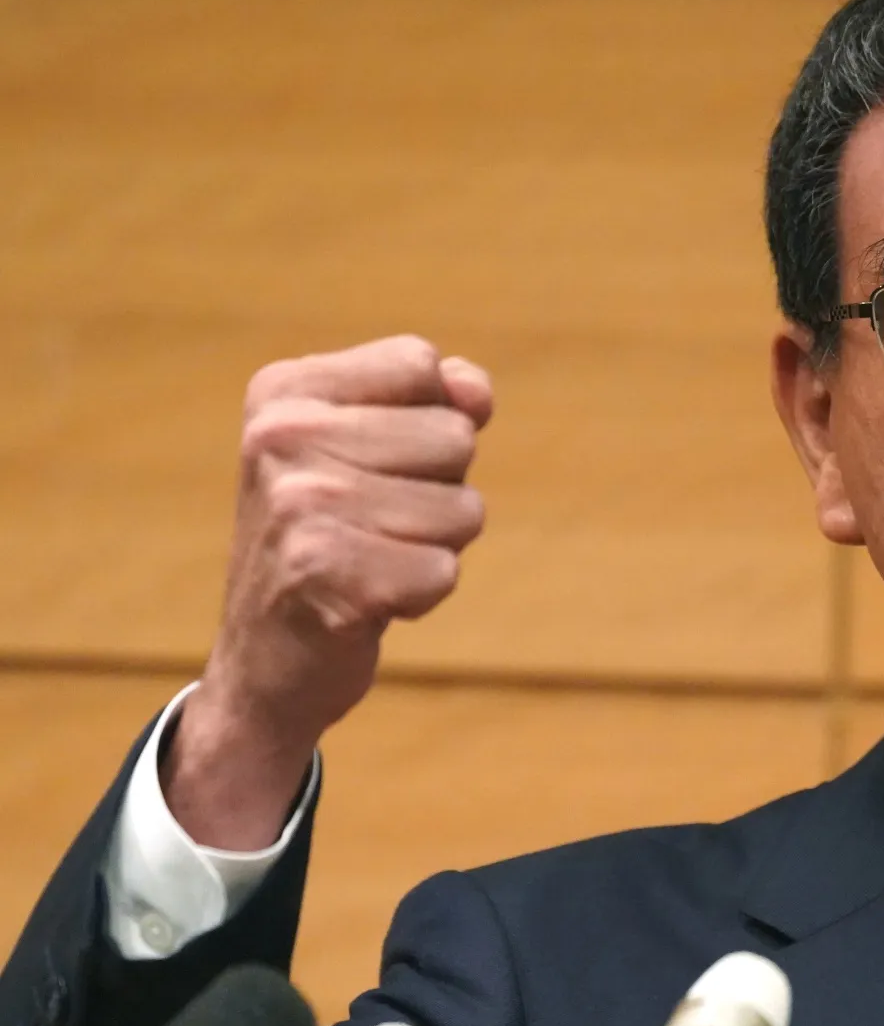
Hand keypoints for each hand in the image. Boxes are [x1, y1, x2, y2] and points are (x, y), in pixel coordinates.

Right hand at [163, 336, 493, 848]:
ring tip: (371, 560)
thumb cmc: (333, 539)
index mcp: (285, 391)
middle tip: (373, 525)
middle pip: (455, 438)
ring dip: (436, 546)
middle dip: (439, 490)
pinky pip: (443, 572)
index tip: (375, 463)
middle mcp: (281, 438)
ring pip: (464, 509)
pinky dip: (422, 595)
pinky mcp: (326, 576)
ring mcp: (299, 506)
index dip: (428, 419)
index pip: (421, 363)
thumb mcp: (367, 449)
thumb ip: (434, 401)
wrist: (265, 661)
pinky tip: (367, 602)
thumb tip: (475, 392)